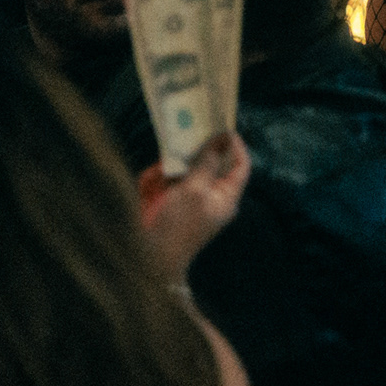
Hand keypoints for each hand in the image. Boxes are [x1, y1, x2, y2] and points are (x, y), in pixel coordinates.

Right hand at [137, 131, 251, 283]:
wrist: (145, 259)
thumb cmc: (176, 226)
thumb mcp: (194, 191)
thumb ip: (207, 163)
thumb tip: (222, 139)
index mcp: (224, 196)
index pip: (239, 165)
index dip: (234, 145)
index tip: (222, 127)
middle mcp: (207, 195)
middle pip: (207, 163)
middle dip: (191, 153)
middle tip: (183, 137)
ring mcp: (184, 199)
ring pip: (179, 169)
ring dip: (167, 169)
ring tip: (160, 176)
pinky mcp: (163, 201)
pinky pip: (159, 181)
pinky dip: (152, 182)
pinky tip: (147, 188)